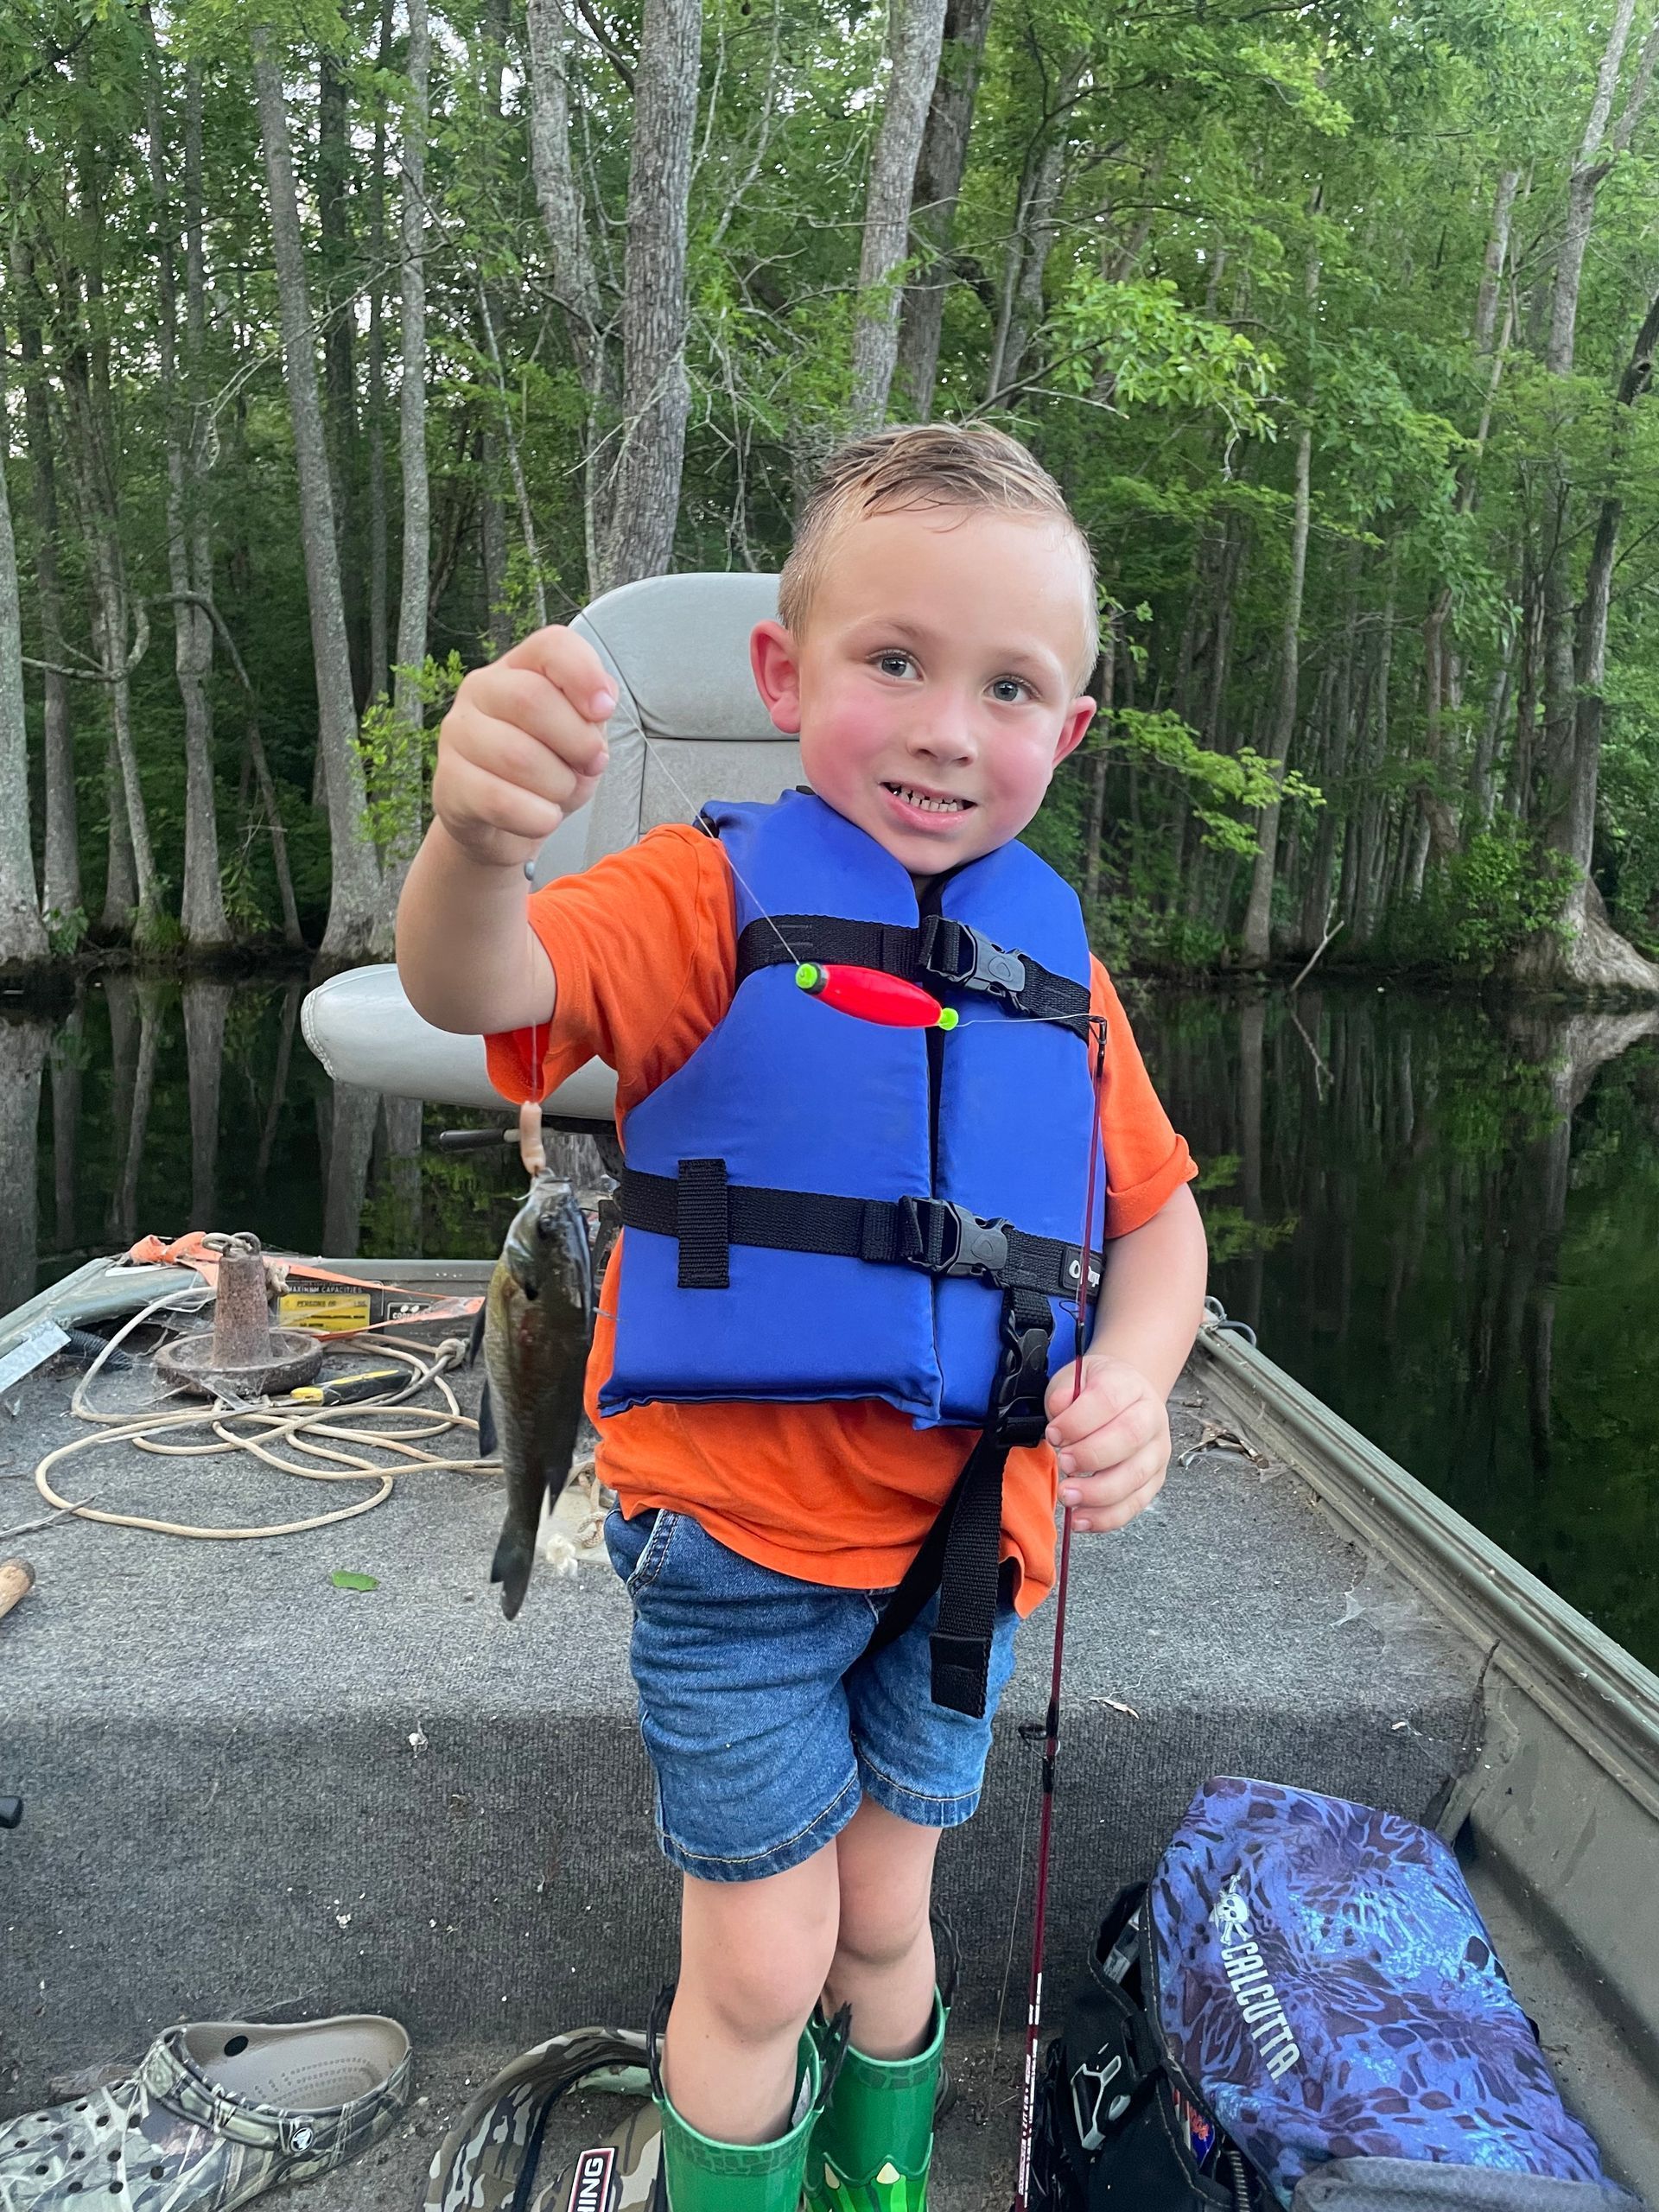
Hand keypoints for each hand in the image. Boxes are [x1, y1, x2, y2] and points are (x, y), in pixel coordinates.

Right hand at [432, 625, 616, 868]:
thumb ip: (594, 713)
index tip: (605, 710)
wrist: (505, 821)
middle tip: (591, 764)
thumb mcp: (582, 734)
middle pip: (531, 699)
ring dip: (558, 784)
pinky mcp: (448, 782)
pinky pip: (499, 801)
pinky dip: (537, 817)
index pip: (551, 645)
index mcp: (520, 667)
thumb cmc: (548, 767)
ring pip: (516, 756)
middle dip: (576, 741)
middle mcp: (481, 689)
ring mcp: (458, 734)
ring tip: (561, 792)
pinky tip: (544, 817)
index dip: (585, 674)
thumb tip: (600, 705)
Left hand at [1043, 1354, 1170, 1532]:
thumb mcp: (1075, 1380)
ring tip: (1069, 1496)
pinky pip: (1135, 1504)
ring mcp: (1156, 1450)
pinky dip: (1107, 1517)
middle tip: (1064, 1463)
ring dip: (1098, 1492)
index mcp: (1129, 1386)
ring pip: (1136, 1476)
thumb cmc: (1097, 1391)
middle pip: (1129, 1437)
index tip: (1053, 1434)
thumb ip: (1063, 1394)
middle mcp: (1151, 1417)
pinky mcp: (1154, 1479)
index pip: (1108, 1400)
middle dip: (1091, 1456)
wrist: (1127, 1398)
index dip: (1078, 1420)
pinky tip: (1082, 1518)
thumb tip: (1059, 1409)